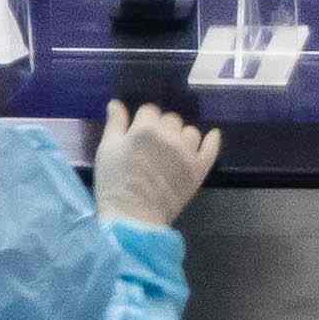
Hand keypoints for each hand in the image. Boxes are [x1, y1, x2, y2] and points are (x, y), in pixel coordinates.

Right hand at [89, 101, 219, 226]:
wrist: (133, 215)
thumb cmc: (114, 182)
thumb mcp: (107, 150)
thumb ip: (115, 124)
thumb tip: (116, 103)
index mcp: (145, 129)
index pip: (150, 110)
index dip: (143, 120)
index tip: (139, 132)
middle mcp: (169, 136)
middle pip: (171, 119)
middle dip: (162, 127)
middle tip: (153, 145)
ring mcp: (188, 152)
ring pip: (190, 131)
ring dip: (181, 136)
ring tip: (171, 150)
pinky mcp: (200, 168)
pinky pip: (211, 147)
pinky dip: (211, 140)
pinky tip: (211, 135)